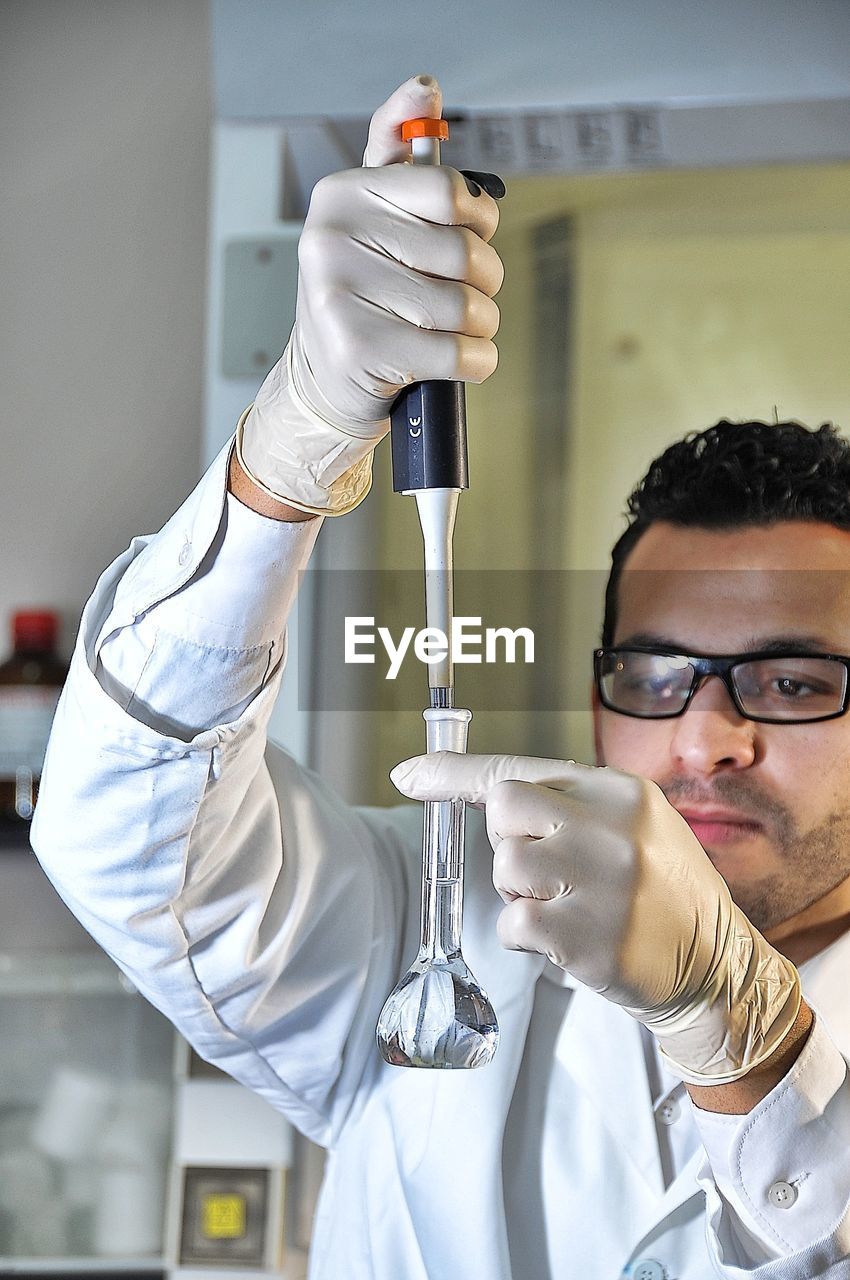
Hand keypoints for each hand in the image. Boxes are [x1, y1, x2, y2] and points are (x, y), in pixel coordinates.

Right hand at [238, 74, 503, 515]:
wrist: (324, 377)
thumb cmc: (365, 292)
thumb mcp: (372, 216)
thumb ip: (396, 152)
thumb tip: (424, 86)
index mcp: (343, 193)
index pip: (450, 192)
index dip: (480, 221)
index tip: (472, 235)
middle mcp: (331, 238)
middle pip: (464, 254)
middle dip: (485, 283)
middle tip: (468, 295)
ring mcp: (339, 295)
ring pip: (466, 307)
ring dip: (482, 326)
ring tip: (459, 330)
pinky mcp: (358, 350)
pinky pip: (458, 354)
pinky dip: (477, 363)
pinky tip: (461, 360)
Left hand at [390, 751, 801, 1084]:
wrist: (716, 966)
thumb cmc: (660, 892)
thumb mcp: (631, 826)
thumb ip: (569, 806)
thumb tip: (484, 794)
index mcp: (619, 791)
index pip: (519, 769)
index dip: (454, 772)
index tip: (408, 773)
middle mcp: (610, 827)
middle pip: (504, 809)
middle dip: (509, 840)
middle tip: (546, 870)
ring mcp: (601, 881)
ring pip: (505, 866)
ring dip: (520, 892)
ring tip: (566, 906)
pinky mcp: (588, 936)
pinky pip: (514, 924)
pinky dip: (526, 937)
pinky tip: (566, 940)